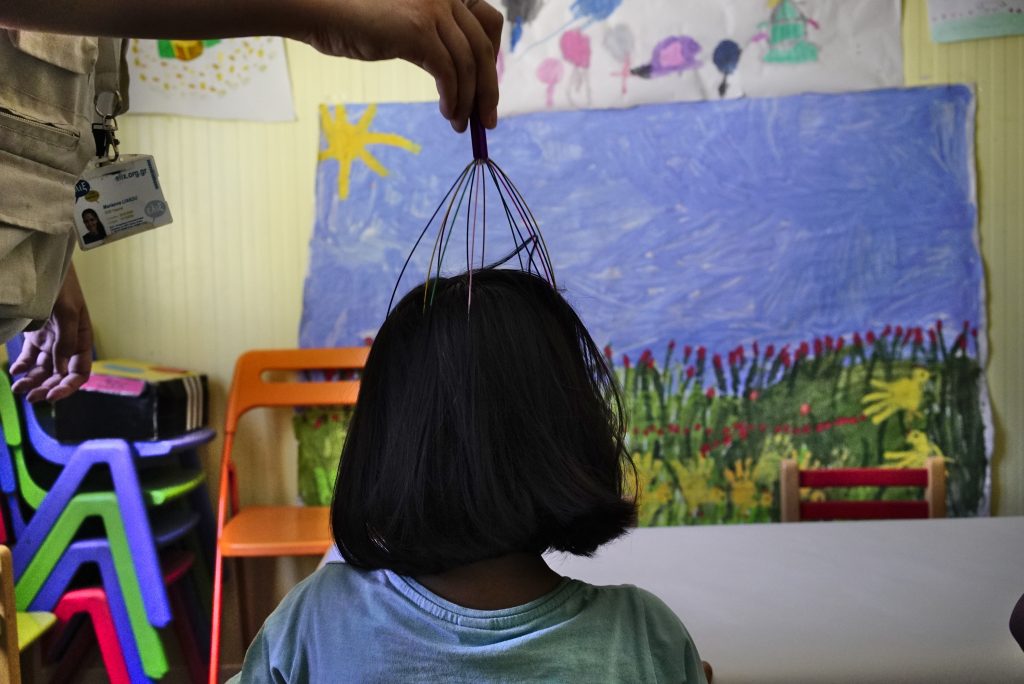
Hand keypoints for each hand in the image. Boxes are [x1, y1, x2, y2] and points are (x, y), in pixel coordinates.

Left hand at [10, 264, 92, 402]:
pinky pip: (30, 358)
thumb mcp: (68, 312)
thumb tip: (61, 370)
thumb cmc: (61, 285)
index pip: (80, 371)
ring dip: (33, 381)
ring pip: (44, 369)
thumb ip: (66, 342)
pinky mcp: (35, 336)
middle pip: (60, 374)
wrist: (41, 263)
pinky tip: (15, 372)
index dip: (68, 386)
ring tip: (18, 389)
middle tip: (30, 397)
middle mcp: (68, 343)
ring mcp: (51, 340)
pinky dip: (23, 367)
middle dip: (46, 387)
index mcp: (82, 339)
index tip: (52, 395)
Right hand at [302, 0, 501, 131]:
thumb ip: (439, 39)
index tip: (486, 87)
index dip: (493, 58)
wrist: (326, 14)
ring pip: (468, 64)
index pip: (490, 24)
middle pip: (483, 48)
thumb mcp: (411, 27)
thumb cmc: (363, 24)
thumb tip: (469, 80)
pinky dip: (453, 98)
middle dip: (489, 89)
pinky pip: (448, 73)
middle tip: (488, 121)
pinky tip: (448, 113)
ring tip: (461, 124)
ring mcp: (433, 9)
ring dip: (468, 101)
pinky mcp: (418, 30)